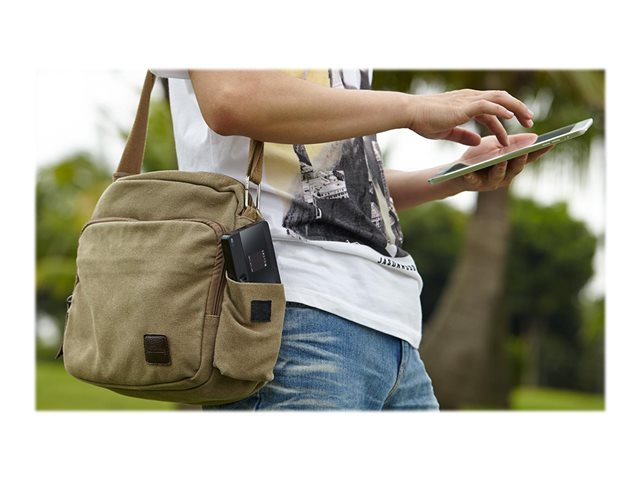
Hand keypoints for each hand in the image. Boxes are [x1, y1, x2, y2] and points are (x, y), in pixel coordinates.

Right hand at [409, 89, 534, 145]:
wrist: (411, 113)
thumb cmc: (424, 121)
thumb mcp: (447, 131)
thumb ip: (463, 135)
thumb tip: (477, 140)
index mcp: (466, 103)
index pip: (491, 108)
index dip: (504, 119)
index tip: (514, 128)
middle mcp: (470, 98)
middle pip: (502, 99)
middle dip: (519, 109)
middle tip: (530, 121)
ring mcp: (469, 100)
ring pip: (500, 99)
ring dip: (517, 108)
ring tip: (528, 119)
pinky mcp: (465, 106)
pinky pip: (489, 106)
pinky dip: (502, 110)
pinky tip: (512, 117)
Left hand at [453, 133, 553, 191]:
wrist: (458, 170)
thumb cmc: (480, 157)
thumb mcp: (496, 145)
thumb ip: (512, 143)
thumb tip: (534, 136)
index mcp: (512, 163)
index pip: (529, 157)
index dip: (540, 151)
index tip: (552, 142)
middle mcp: (505, 175)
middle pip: (517, 168)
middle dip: (521, 160)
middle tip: (525, 152)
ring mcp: (491, 181)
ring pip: (500, 176)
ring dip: (501, 168)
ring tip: (502, 161)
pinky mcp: (475, 184)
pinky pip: (474, 181)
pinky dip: (473, 176)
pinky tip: (470, 172)